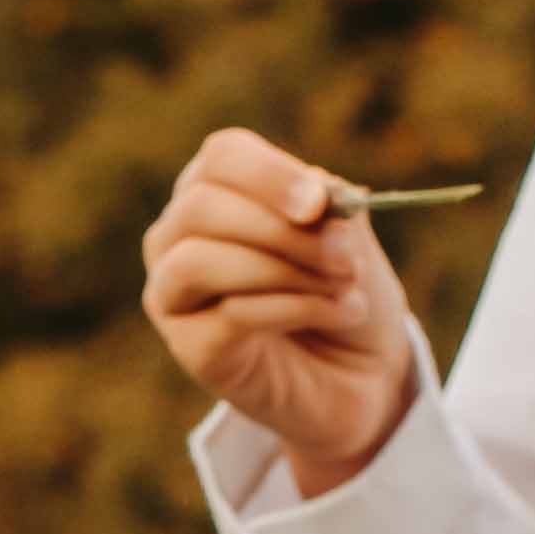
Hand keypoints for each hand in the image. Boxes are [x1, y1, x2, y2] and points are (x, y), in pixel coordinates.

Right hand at [147, 129, 422, 498]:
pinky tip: (340, 311)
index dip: (269, 175)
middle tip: (345, 257)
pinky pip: (230, 313)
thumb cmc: (345, 292)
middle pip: (202, 205)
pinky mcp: (188, 346)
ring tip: (345, 288)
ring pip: (200, 260)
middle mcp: (180, 235)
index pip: (223, 157)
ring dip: (284, 271)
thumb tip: (319, 198)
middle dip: (282, 230)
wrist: (361, 376)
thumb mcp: (352, 241)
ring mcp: (174, 292)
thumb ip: (330, 212)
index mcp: (218, 190)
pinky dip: (294, 308)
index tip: (318, 204)